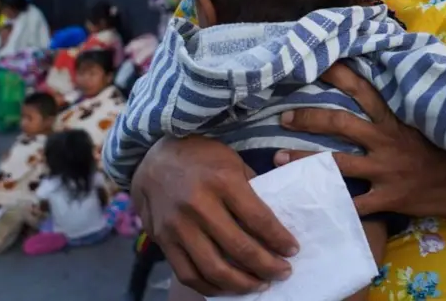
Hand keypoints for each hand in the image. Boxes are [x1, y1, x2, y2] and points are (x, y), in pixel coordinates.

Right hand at [132, 135, 297, 295]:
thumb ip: (251, 190)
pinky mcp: (162, 240)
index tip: (292, 251)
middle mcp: (198, 204)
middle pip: (239, 248)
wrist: (153, 158)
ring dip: (241, 284)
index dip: (279, 240)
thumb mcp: (231, 161)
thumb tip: (273, 223)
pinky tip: (227, 287)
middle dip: (267, 266)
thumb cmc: (199, 157)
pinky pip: (188, 274)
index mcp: (222, 180)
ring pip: (213, 269)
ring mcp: (177, 225)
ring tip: (259, 285)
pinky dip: (211, 287)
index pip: (258, 219)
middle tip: (283, 272)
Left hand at [274, 63, 445, 217]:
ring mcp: (386, 171)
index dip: (338, 74)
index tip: (314, 63)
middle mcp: (386, 141)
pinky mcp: (388, 198)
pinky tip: (310, 206)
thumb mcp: (431, 117)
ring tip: (279, 159)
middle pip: (339, 124)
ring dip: (305, 161)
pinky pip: (355, 203)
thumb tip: (393, 73)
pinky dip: (332, 205)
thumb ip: (407, 102)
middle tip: (284, 117)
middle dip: (308, 118)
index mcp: (395, 119)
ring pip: (336, 164)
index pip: (363, 89)